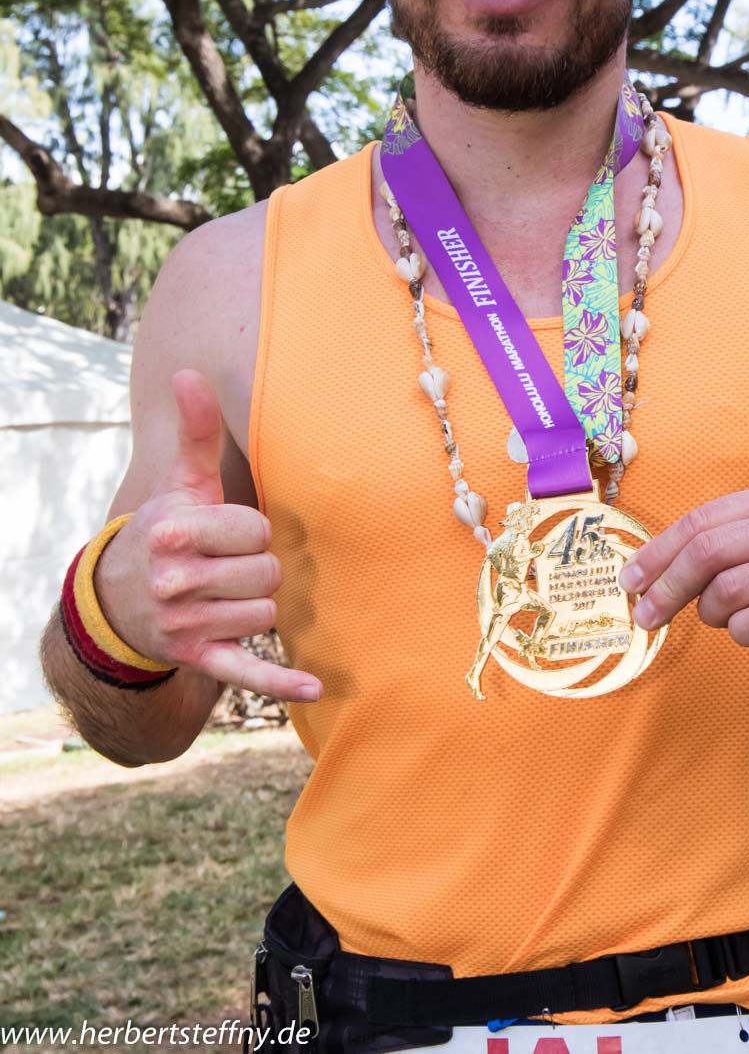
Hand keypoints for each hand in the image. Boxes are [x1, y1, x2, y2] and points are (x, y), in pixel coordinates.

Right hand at [93, 369, 322, 703]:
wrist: (120, 600)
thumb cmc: (169, 529)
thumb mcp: (181, 483)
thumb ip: (195, 432)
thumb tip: (188, 373)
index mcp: (174, 531)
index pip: (256, 531)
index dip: (253, 531)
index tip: (231, 533)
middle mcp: (174, 580)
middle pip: (266, 575)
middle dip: (258, 569)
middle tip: (231, 567)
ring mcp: (185, 625)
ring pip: (266, 615)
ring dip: (258, 605)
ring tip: (227, 595)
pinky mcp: (199, 659)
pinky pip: (248, 672)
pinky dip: (281, 682)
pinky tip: (315, 688)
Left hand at [618, 479, 748, 669]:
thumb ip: (715, 545)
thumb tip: (642, 572)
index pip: (700, 522)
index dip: (657, 553)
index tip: (629, 581)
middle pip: (707, 553)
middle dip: (667, 588)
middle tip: (645, 616)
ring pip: (727, 591)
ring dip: (710, 613)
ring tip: (721, 617)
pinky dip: (739, 633)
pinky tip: (748, 631)